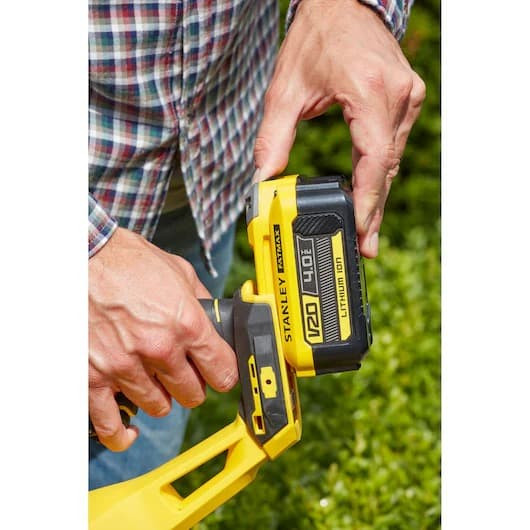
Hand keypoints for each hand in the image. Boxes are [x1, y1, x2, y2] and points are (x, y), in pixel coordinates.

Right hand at [89, 228, 237, 450]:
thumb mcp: (177, 270)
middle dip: (192, 387)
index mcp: (186, 323)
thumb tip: (215, 315)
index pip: (222, 370)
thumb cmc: (126, 260)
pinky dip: (122, 434)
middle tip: (184, 375)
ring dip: (160, 399)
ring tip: (154, 383)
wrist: (81, 257)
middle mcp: (159, 349)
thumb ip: (200, 299)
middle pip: (192, 394)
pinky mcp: (93, 377)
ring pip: (158, 407)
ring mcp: (125, 366)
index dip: (224, 374)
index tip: (220, 375)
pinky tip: (129, 431)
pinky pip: (111, 424)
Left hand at [254, 0, 425, 256]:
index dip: (368, 202)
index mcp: (369, 93)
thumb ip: (272, 138)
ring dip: (378, 193)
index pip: (374, 161)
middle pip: (386, 167)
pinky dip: (380, 170)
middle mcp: (398, 96)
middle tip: (365, 246)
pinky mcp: (407, 97)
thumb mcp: (286, 90)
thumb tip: (262, 180)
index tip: (362, 232)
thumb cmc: (315, 37)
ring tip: (366, 227)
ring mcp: (407, 96)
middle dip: (373, 209)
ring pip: (393, 158)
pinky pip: (394, 143)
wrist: (343, 2)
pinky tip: (370, 191)